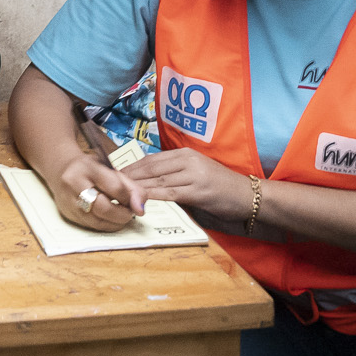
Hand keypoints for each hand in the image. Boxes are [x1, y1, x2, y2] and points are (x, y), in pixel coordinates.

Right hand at [42, 153, 148, 232]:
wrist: (60, 170)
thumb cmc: (90, 169)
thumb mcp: (110, 170)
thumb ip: (130, 187)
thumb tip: (141, 209)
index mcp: (87, 167)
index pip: (115, 186)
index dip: (129, 197)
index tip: (135, 200)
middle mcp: (74, 184)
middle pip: (103, 207)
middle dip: (122, 214)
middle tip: (130, 213)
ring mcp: (68, 201)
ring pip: (97, 221)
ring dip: (115, 223)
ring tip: (122, 216)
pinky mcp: (68, 214)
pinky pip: (91, 226)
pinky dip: (105, 225)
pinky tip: (110, 219)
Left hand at [120, 146, 254, 225]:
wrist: (248, 195)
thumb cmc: (221, 186)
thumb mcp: (196, 173)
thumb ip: (175, 173)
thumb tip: (150, 180)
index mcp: (185, 153)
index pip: (151, 159)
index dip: (131, 167)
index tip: (113, 174)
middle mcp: (187, 160)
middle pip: (150, 168)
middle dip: (128, 177)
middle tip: (108, 185)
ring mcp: (193, 175)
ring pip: (157, 181)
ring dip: (135, 188)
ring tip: (117, 193)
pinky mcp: (198, 191)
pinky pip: (169, 193)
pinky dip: (152, 197)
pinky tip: (139, 201)